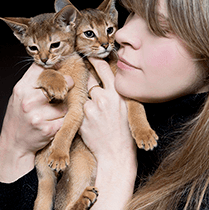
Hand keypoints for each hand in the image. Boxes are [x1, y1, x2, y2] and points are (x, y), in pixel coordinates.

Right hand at [0, 63, 73, 182]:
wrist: (14, 144)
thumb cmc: (19, 117)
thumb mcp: (20, 95)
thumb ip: (34, 82)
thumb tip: (57, 66)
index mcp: (21, 89)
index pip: (41, 68)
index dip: (55, 67)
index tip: (61, 70)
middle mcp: (28, 101)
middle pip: (59, 84)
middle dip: (66, 85)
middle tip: (64, 90)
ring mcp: (37, 116)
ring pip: (65, 104)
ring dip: (63, 109)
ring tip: (52, 114)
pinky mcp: (47, 129)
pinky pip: (64, 119)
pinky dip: (62, 121)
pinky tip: (52, 124)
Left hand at [80, 57, 136, 209]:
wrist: (117, 153)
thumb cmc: (125, 131)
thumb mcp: (128, 108)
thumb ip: (118, 94)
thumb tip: (108, 82)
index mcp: (117, 94)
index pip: (103, 69)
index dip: (95, 60)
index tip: (90, 56)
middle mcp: (103, 98)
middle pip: (90, 82)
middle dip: (90, 84)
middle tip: (95, 93)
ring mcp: (90, 109)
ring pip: (84, 98)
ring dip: (88, 103)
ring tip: (99, 117)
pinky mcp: (82, 120)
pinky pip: (80, 111)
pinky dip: (85, 115)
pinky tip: (94, 124)